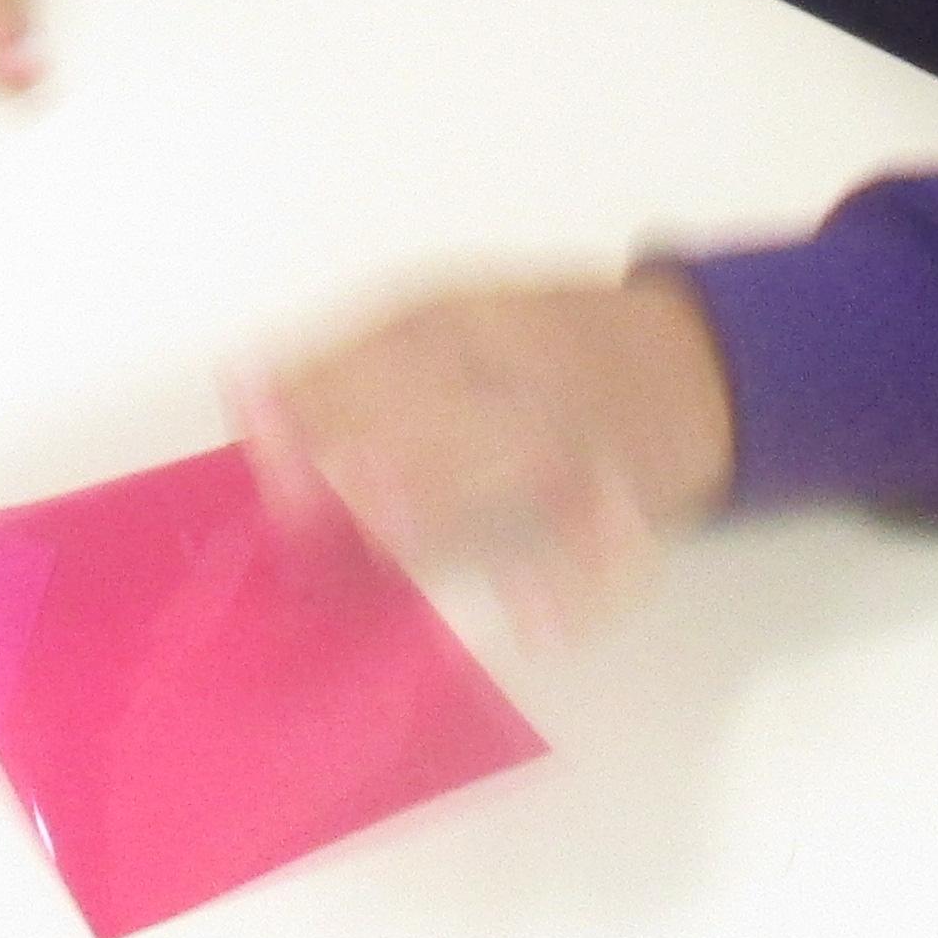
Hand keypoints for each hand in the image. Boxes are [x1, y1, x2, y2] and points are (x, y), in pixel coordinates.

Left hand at [239, 274, 736, 637]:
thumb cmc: (536, 347)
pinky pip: (614, 545)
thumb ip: (348, 362)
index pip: (389, 342)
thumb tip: (241, 394)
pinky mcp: (640, 500)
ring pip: (525, 460)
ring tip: (385, 536)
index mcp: (474, 316)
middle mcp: (533, 363)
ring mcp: (593, 430)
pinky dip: (577, 587)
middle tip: (298, 499)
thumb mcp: (445, 327)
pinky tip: (527, 622)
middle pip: (452, 396)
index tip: (252, 433)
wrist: (697, 361)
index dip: (319, 387)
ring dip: (456, 497)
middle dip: (372, 442)